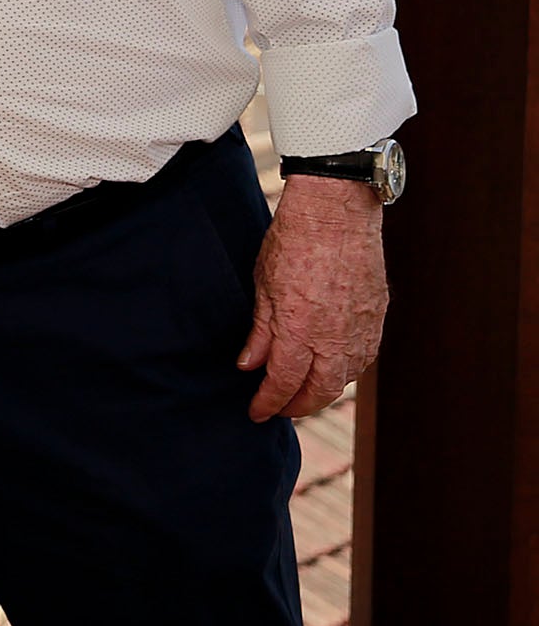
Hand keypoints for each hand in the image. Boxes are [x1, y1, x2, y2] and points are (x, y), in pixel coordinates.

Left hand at [237, 173, 387, 419]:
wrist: (337, 213)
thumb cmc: (293, 243)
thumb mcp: (263, 285)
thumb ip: (260, 331)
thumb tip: (249, 366)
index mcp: (300, 330)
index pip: (284, 382)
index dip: (269, 402)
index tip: (256, 412)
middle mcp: (335, 338)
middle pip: (318, 391)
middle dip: (297, 406)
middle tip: (278, 409)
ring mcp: (361, 330)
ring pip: (343, 378)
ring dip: (321, 391)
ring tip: (301, 392)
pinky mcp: (377, 319)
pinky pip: (362, 358)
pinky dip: (344, 371)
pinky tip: (330, 370)